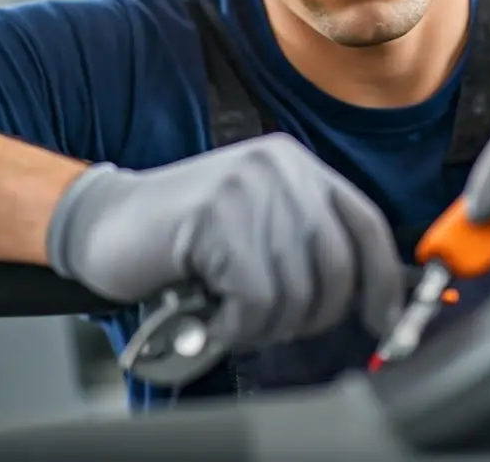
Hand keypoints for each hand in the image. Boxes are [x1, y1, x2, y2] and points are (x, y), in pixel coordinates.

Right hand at [45, 133, 404, 351]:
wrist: (105, 223)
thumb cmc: (180, 237)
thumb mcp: (256, 224)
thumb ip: (305, 244)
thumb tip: (367, 296)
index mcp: (296, 165)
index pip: (365, 224)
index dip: (383, 280)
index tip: (384, 319)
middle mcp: (280, 168)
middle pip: (337, 266)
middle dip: (313, 315)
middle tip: (271, 324)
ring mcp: (248, 188)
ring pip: (297, 291)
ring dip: (266, 324)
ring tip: (232, 314)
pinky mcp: (216, 217)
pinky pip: (256, 299)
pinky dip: (237, 324)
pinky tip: (213, 314)